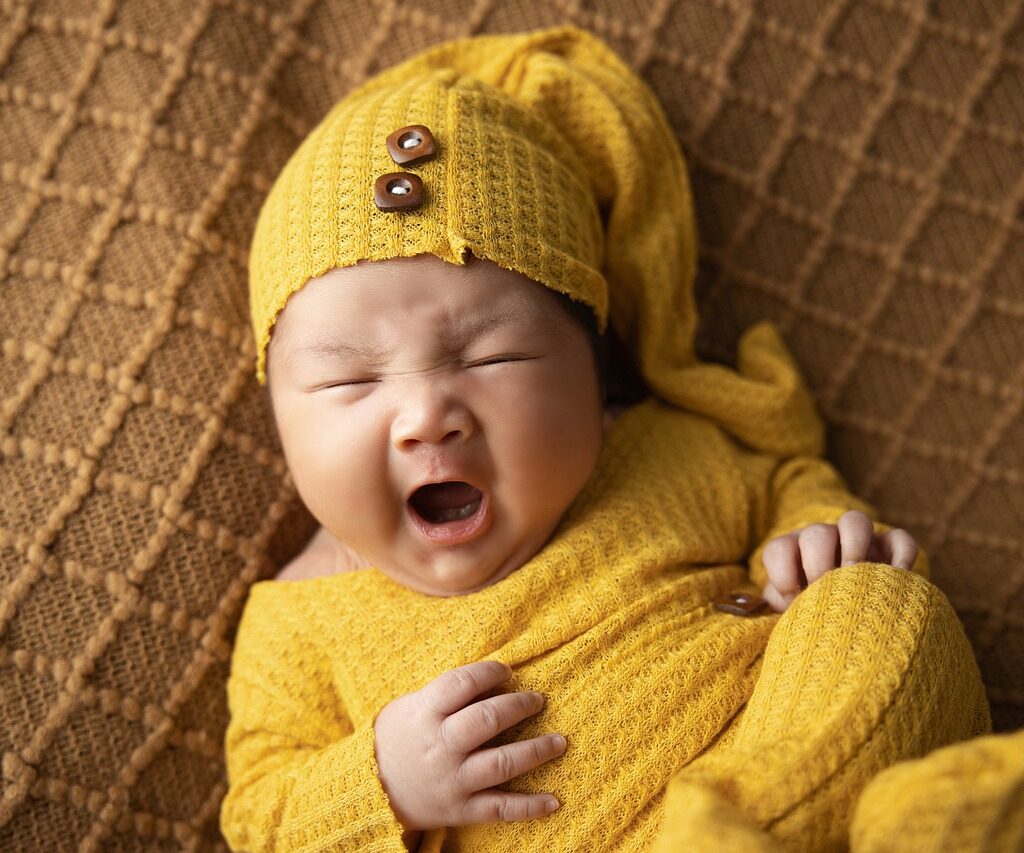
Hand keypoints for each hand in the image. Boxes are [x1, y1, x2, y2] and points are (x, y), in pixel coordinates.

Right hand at [373, 660, 565, 831]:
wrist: (369, 791)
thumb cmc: (397, 738)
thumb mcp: (411, 707)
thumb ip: (446, 694)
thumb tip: (493, 680)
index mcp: (425, 713)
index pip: (461, 683)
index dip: (490, 672)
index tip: (507, 671)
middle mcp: (441, 746)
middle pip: (487, 720)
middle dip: (520, 705)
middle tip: (538, 700)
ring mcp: (452, 779)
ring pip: (501, 764)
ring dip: (536, 751)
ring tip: (559, 741)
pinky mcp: (460, 809)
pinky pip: (500, 809)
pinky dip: (529, 807)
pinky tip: (554, 801)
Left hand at [761, 510, 918, 612]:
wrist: (846, 623)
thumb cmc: (810, 618)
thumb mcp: (787, 615)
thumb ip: (775, 610)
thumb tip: (763, 609)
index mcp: (791, 554)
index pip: (778, 549)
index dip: (782, 573)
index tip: (793, 598)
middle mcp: (822, 541)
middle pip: (816, 533)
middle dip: (818, 561)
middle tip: (825, 588)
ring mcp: (856, 542)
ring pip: (855, 521)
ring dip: (854, 547)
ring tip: (856, 579)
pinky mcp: (889, 550)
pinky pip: (900, 540)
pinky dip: (901, 556)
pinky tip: (897, 579)